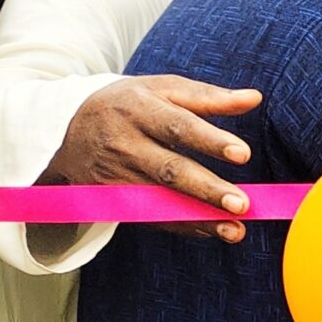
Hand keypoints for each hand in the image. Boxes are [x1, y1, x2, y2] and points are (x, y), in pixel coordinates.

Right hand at [39, 75, 261, 240]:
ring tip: (235, 230)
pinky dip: (182, 226)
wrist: (66, 128)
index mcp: (138, 109)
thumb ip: (209, 97)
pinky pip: (150, 216)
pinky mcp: (110, 199)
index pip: (178, 126)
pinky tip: (213, 232)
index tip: (243, 154)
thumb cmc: (130, 105)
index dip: (210, 140)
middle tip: (242, 204)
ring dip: (199, 218)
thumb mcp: (162, 89)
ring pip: (160, 201)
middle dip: (206, 189)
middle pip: (168, 170)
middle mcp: (123, 143)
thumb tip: (255, 98)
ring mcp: (114, 175)